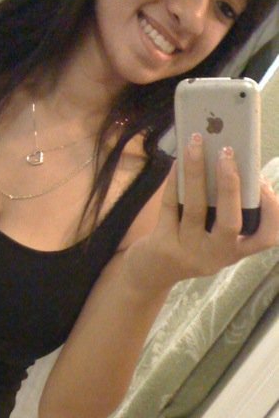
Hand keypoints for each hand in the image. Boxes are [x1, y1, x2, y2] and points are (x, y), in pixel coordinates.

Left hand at [123, 136, 278, 292]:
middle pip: (231, 223)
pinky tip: (176, 162)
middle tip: (228, 153)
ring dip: (197, 172)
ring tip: (196, 143)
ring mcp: (188, 252)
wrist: (150, 274)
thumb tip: (227, 161)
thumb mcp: (211, 237)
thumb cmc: (188, 245)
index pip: (267, 238)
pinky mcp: (162, 245)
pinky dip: (174, 181)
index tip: (265, 185)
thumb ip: (224, 211)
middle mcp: (215, 256)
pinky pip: (170, 206)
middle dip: (231, 185)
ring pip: (195, 209)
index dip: (273, 212)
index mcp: (234, 251)